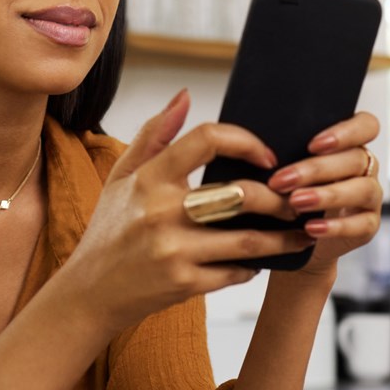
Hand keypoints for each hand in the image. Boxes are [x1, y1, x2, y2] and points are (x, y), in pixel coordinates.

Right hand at [53, 90, 315, 334]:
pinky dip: (253, 267)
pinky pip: (234, 273)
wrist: (89, 293)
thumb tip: (185, 96)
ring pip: (248, 240)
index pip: (206, 140)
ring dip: (281, 238)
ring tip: (300, 234)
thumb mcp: (121, 178)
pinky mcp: (183, 284)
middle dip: (277, 198)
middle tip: (294, 201)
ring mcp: (174, 250)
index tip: (268, 157)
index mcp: (149, 178)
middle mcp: (162, 212)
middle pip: (240, 194)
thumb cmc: (109, 230)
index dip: (246, 141)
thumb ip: (154, 135)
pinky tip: (259, 262)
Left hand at [266, 112, 382, 280]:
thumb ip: (286, 154)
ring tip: (295, 202)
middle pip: (355, 158)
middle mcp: (365, 168)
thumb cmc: (290, 194)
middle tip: (282, 180)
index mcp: (350, 145)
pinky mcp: (369, 225)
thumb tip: (259, 146)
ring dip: (326, 195)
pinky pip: (361, 225)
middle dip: (316, 169)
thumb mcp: (288, 170)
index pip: (366, 125)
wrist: (297, 238)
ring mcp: (370, 197)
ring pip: (362, 189)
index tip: (313, 145)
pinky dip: (335, 227)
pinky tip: (310, 228)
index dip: (345, 132)